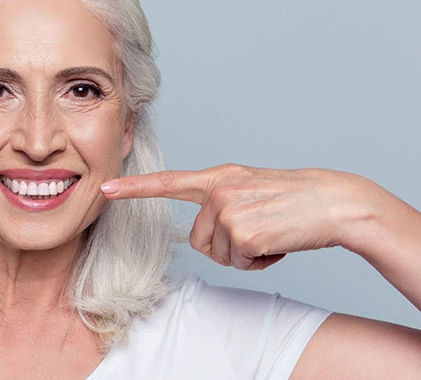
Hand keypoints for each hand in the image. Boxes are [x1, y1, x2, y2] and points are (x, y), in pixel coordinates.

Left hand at [100, 163, 380, 269]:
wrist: (334, 202)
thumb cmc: (295, 201)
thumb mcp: (252, 189)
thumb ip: (223, 202)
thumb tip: (206, 233)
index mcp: (220, 177)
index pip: (169, 182)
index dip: (135, 189)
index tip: (106, 190)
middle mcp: (219, 190)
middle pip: (198, 240)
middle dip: (226, 247)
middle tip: (258, 232)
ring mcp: (228, 209)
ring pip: (218, 254)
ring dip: (244, 254)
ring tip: (270, 233)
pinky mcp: (241, 231)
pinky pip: (239, 262)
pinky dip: (260, 261)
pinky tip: (277, 242)